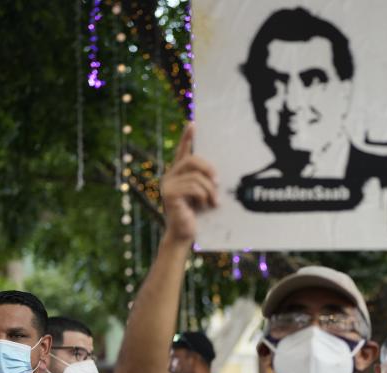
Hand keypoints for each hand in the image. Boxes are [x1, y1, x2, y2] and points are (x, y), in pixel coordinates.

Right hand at [160, 125, 217, 244]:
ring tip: (212, 202)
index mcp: (179, 174)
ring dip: (209, 190)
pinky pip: (193, 187)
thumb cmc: (196, 216)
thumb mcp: (203, 195)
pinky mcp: (169, 194)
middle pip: (192, 160)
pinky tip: (203, 207)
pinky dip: (203, 197)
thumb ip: (205, 181)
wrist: (184, 235)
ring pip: (196, 176)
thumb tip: (219, 174)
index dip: (187, 137)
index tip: (193, 123)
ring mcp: (168, 184)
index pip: (182, 151)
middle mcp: (170, 176)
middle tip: (219, 182)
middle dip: (209, 169)